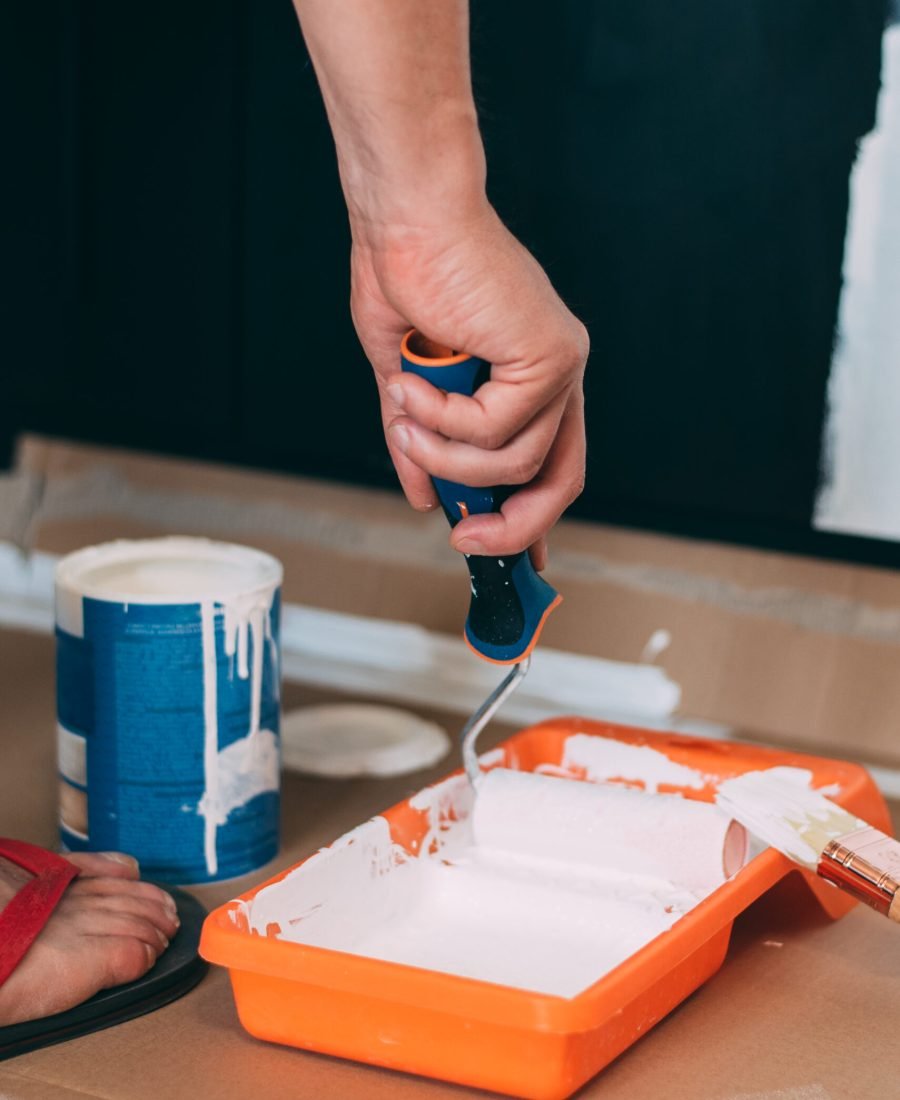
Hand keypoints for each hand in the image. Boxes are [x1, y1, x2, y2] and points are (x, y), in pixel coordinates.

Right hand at [350, 202, 587, 566]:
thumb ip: (422, 444)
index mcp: (530, 378)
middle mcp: (557, 375)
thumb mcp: (408, 384)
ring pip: (516, 463)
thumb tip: (425, 500)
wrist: (406, 217)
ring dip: (446, 457)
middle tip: (463, 541)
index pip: (549, 465)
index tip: (512, 561)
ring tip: (404, 418)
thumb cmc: (405, 278)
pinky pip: (497, 431)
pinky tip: (414, 386)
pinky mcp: (551, 355)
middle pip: (559, 481)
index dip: (532, 520)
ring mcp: (561, 365)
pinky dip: (444, 421)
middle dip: (511, 526)